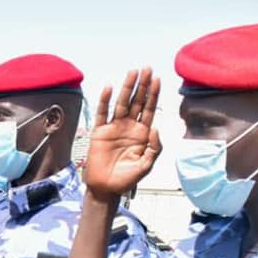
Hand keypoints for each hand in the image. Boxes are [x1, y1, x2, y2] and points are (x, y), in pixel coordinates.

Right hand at [84, 67, 161, 199]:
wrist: (106, 189)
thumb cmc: (127, 179)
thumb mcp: (147, 165)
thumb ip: (154, 147)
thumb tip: (155, 127)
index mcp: (142, 133)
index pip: (149, 109)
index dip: (153, 94)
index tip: (157, 78)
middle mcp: (129, 127)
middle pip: (137, 101)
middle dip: (142, 85)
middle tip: (147, 68)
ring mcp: (114, 128)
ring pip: (122, 103)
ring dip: (127, 87)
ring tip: (132, 72)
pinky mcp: (100, 132)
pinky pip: (102, 113)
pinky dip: (105, 100)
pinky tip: (109, 88)